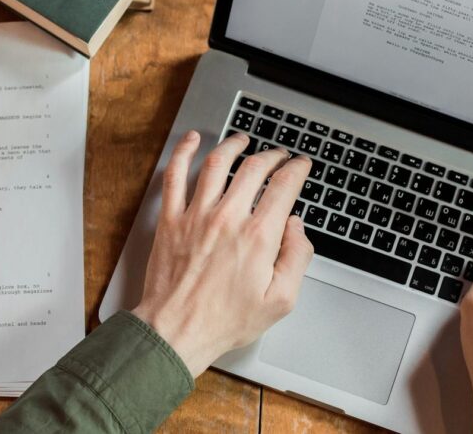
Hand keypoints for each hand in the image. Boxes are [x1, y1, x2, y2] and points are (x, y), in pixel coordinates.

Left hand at [131, 131, 314, 376]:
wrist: (176, 331)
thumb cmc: (225, 320)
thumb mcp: (280, 300)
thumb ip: (297, 259)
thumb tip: (297, 228)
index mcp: (258, 237)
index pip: (284, 186)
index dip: (297, 170)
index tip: (300, 166)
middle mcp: (228, 219)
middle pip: (254, 168)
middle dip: (272, 156)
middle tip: (278, 156)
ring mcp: (196, 216)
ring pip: (216, 163)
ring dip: (233, 145)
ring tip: (243, 140)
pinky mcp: (171, 220)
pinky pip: (175, 176)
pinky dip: (183, 153)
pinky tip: (192, 140)